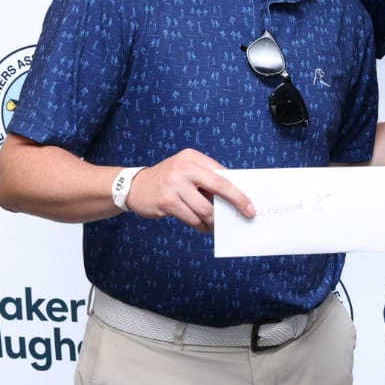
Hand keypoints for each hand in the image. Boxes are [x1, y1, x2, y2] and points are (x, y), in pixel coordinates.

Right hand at [123, 149, 253, 232]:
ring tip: (215, 224)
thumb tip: (235, 197)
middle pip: (220, 187)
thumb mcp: (186, 170)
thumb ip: (207, 178)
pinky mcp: (167, 201)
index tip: (250, 203)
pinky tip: (202, 226)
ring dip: (213, 220)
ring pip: (205, 209)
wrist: (134, 186)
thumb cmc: (169, 180)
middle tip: (247, 214)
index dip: (239, 190)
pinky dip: (200, 225)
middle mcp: (184, 168)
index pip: (223, 174)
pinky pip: (192, 218)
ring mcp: (174, 185)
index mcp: (192, 157)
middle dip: (237, 203)